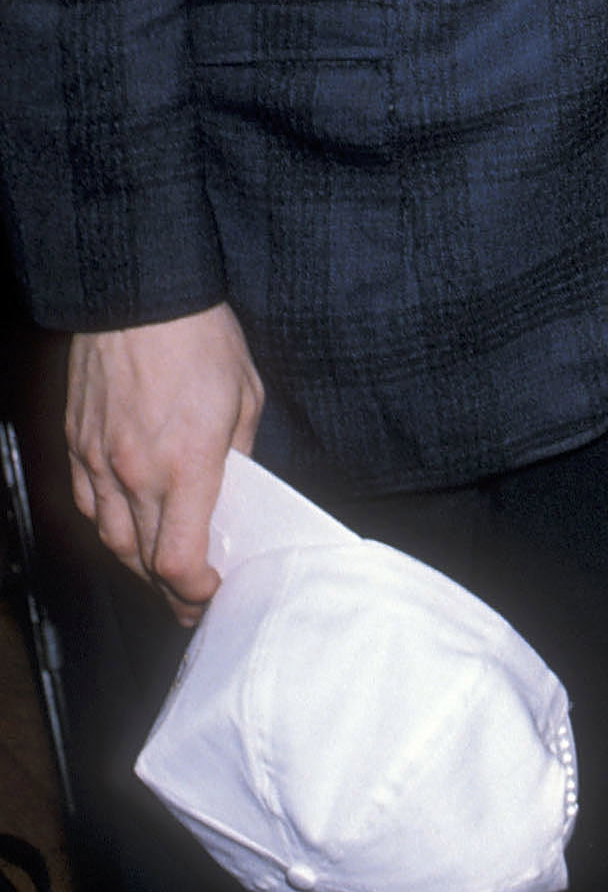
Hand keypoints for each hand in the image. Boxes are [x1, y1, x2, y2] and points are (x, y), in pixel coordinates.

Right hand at [66, 304, 264, 622]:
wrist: (140, 295)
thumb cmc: (200, 338)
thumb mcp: (246, 396)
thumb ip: (241, 454)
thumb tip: (237, 490)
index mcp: (186, 465)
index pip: (178, 559)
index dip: (193, 589)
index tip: (212, 587)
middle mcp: (136, 472)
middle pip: (143, 561)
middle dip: (170, 589)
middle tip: (191, 597)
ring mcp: (99, 461)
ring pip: (112, 540)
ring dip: (138, 564)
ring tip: (162, 570)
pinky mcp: (77, 445)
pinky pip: (89, 507)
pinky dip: (110, 527)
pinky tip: (129, 528)